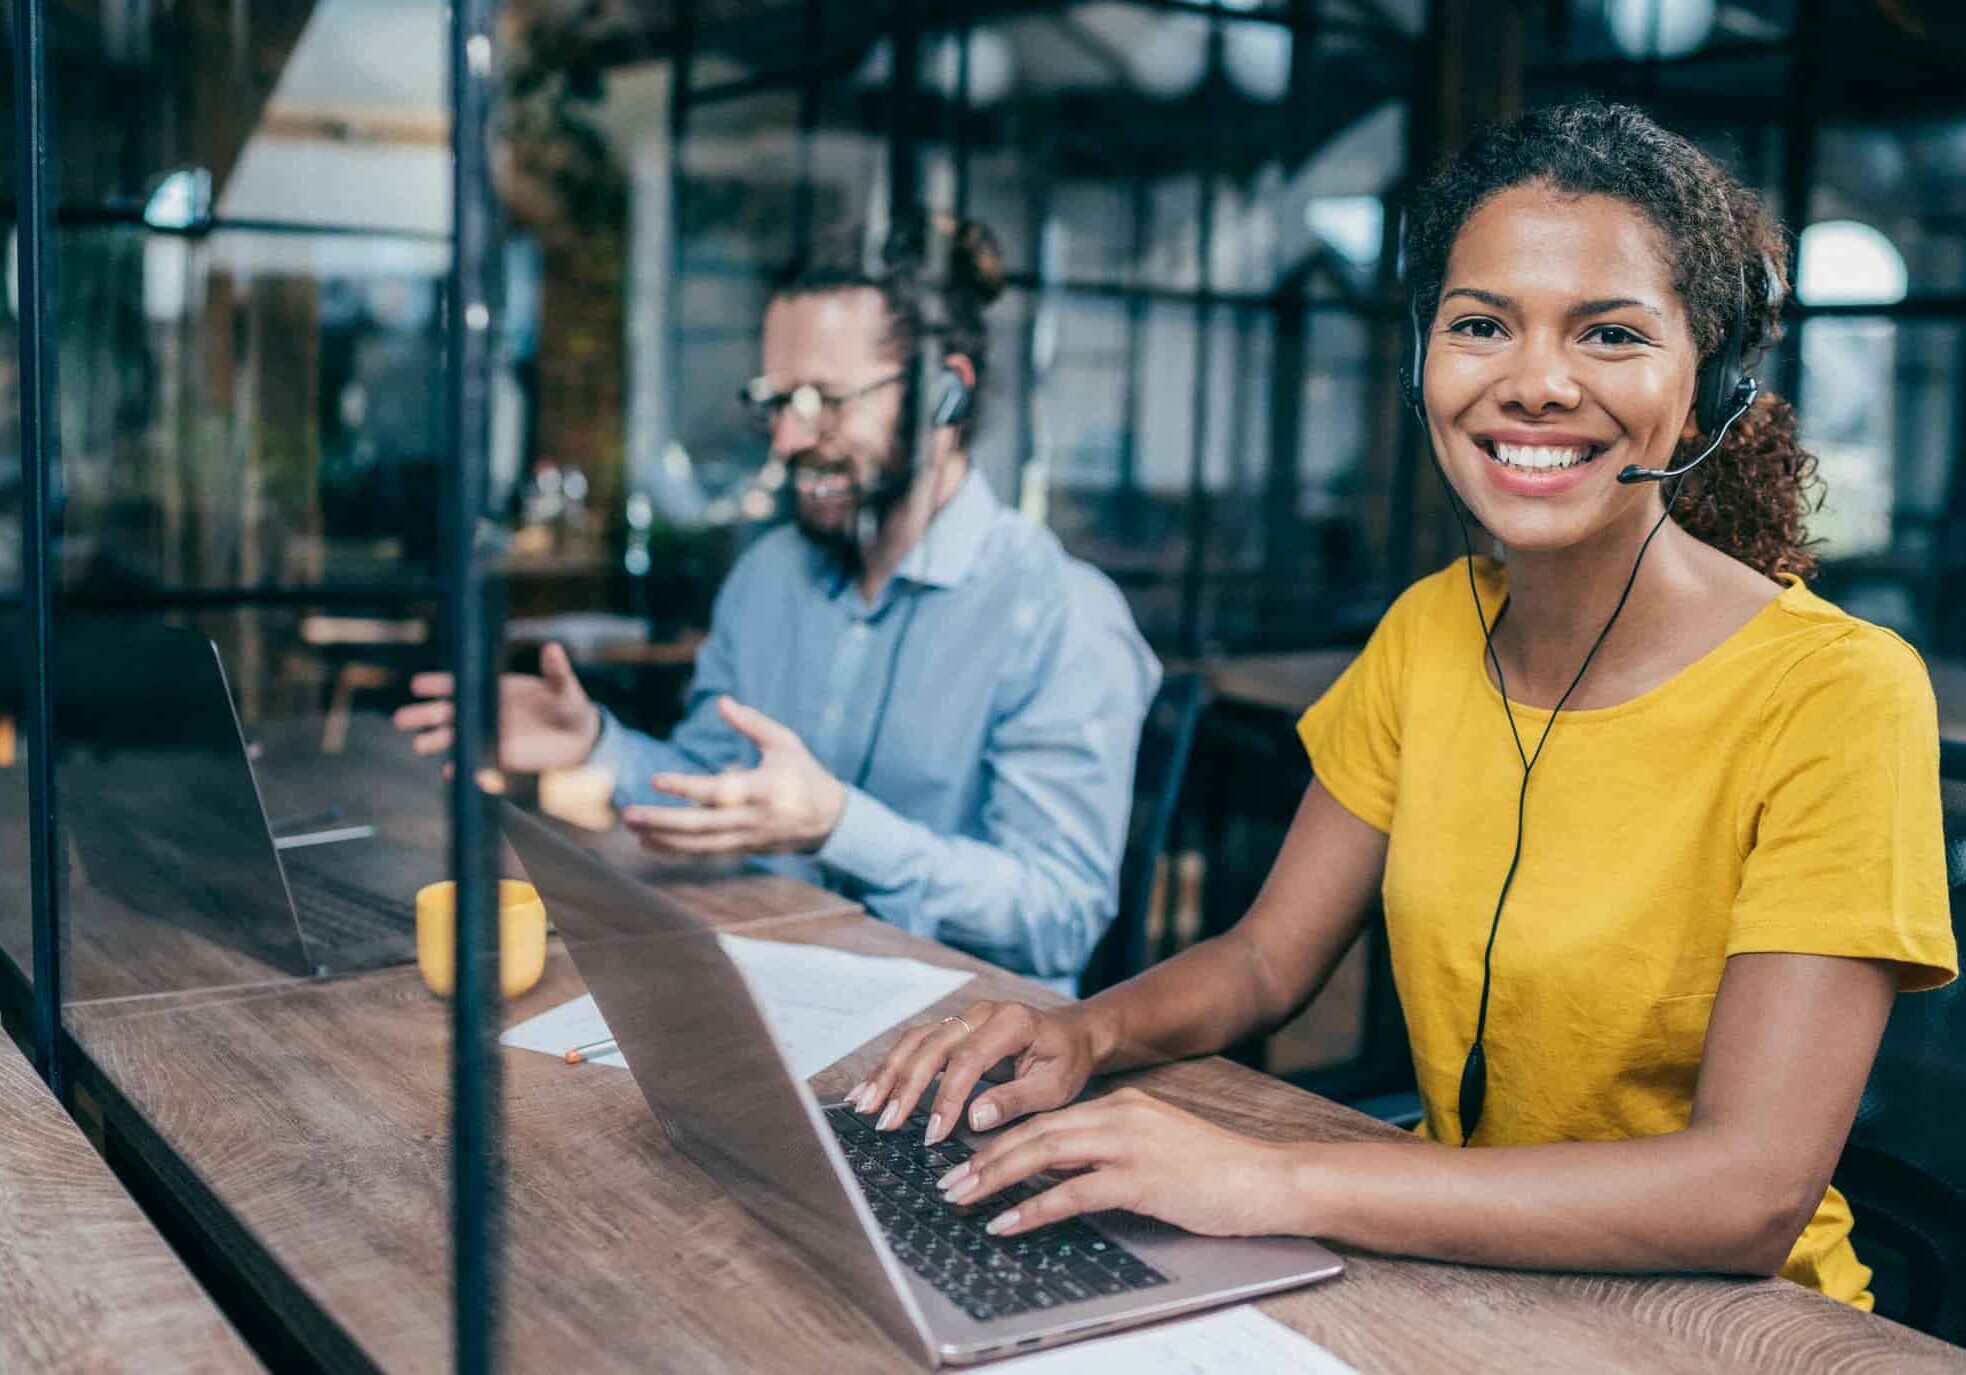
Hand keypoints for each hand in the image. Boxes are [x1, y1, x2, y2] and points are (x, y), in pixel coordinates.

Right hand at [392, 642, 601, 773]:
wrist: (578, 736)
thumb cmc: (568, 704)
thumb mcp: (564, 687)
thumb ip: (556, 671)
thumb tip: (553, 648)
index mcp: (493, 689)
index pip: (459, 684)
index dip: (438, 684)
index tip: (418, 685)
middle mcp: (484, 712)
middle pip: (446, 713)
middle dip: (423, 715)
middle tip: (400, 719)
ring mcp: (488, 736)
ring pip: (454, 738)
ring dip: (435, 742)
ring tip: (418, 746)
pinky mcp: (499, 759)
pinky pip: (475, 763)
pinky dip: (463, 768)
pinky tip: (450, 772)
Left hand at [620, 698, 844, 855]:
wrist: (829, 820)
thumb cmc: (804, 773)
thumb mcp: (785, 742)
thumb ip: (752, 723)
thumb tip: (721, 702)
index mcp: (765, 790)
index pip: (719, 791)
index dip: (686, 787)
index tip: (655, 779)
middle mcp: (753, 819)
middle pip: (701, 824)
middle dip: (663, 820)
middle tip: (629, 814)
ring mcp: (747, 839)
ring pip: (699, 844)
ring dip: (663, 838)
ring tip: (631, 828)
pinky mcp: (742, 850)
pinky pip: (704, 853)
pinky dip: (675, 851)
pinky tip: (649, 844)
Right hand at [846, 1000, 1098, 1144]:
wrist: (1073, 1035)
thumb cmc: (1066, 1062)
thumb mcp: (1054, 1086)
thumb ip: (1015, 1099)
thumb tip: (975, 1119)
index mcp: (1010, 1022)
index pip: (968, 1059)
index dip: (947, 1097)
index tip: (934, 1133)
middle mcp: (980, 1013)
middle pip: (932, 1045)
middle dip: (905, 1086)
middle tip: (886, 1122)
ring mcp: (963, 1018)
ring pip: (915, 1041)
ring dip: (888, 1074)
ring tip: (863, 1106)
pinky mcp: (952, 1029)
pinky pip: (915, 1044)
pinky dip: (891, 1067)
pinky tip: (869, 1090)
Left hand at [933, 1087, 1296, 1239]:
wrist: (1268, 1179)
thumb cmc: (1216, 1171)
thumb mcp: (1156, 1147)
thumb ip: (1111, 1151)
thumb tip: (1061, 1174)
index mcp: (1122, 1104)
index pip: (1047, 1118)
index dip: (1003, 1138)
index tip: (969, 1157)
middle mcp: (1120, 1115)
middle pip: (1036, 1131)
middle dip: (985, 1156)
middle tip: (948, 1180)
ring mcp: (1130, 1145)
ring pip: (1044, 1154)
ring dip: (995, 1177)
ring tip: (961, 1197)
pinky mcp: (1141, 1180)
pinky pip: (1072, 1194)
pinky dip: (1032, 1208)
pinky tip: (1005, 1222)